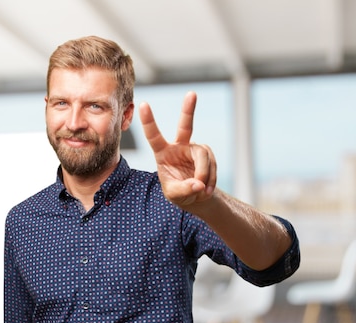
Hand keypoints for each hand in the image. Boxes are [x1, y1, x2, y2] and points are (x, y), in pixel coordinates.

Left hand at [139, 91, 216, 207]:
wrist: (194, 196)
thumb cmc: (178, 193)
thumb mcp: (175, 195)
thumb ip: (184, 190)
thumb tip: (199, 183)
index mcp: (162, 153)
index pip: (154, 136)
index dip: (149, 121)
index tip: (143, 104)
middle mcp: (179, 146)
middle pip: (185, 126)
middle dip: (189, 110)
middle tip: (192, 94)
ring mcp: (194, 149)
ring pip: (203, 156)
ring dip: (204, 174)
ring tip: (202, 190)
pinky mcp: (207, 154)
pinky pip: (212, 164)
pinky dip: (211, 179)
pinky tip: (207, 189)